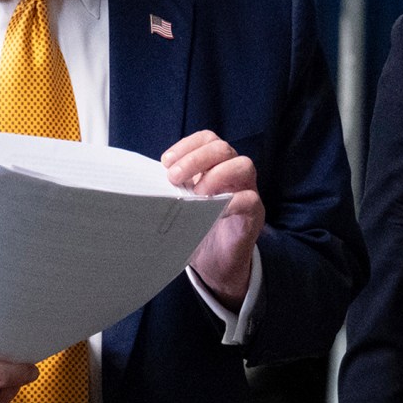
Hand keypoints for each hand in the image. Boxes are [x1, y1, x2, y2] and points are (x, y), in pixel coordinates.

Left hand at [164, 130, 263, 308]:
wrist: (216, 263)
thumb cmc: (197, 228)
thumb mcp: (181, 204)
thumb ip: (172, 190)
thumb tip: (147, 183)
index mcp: (214, 165)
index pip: (207, 139)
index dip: (187, 146)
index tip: (165, 162)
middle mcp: (233, 173)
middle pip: (222, 148)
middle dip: (196, 158)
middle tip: (174, 178)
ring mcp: (247, 190)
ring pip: (243, 165)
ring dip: (216, 175)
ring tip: (197, 194)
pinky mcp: (254, 213)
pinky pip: (249, 198)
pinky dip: (230, 202)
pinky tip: (212, 212)